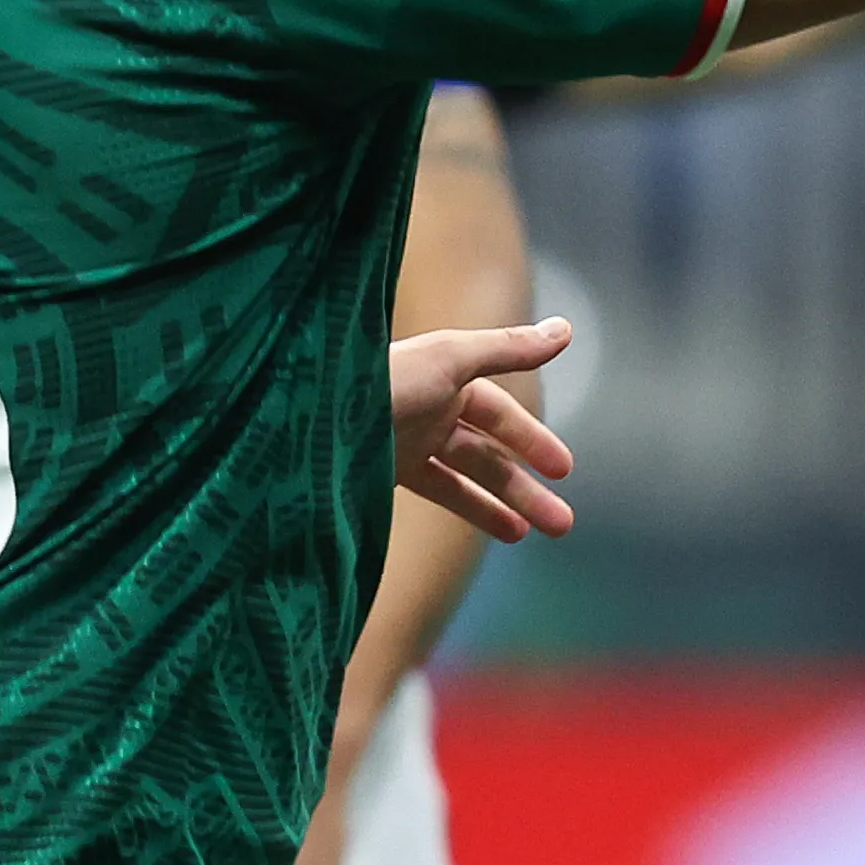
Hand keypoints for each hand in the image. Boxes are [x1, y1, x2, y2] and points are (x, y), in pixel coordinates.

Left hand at [390, 317, 576, 541]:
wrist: (298, 418)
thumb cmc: (375, 379)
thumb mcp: (448, 358)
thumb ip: (507, 349)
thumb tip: (567, 329)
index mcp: (442, 378)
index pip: (497, 412)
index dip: (532, 440)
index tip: (564, 470)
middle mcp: (425, 411)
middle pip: (486, 453)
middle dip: (526, 486)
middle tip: (562, 523)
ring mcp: (401, 445)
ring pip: (463, 480)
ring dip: (500, 506)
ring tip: (531, 535)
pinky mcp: (378, 474)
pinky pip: (432, 494)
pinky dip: (464, 511)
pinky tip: (489, 530)